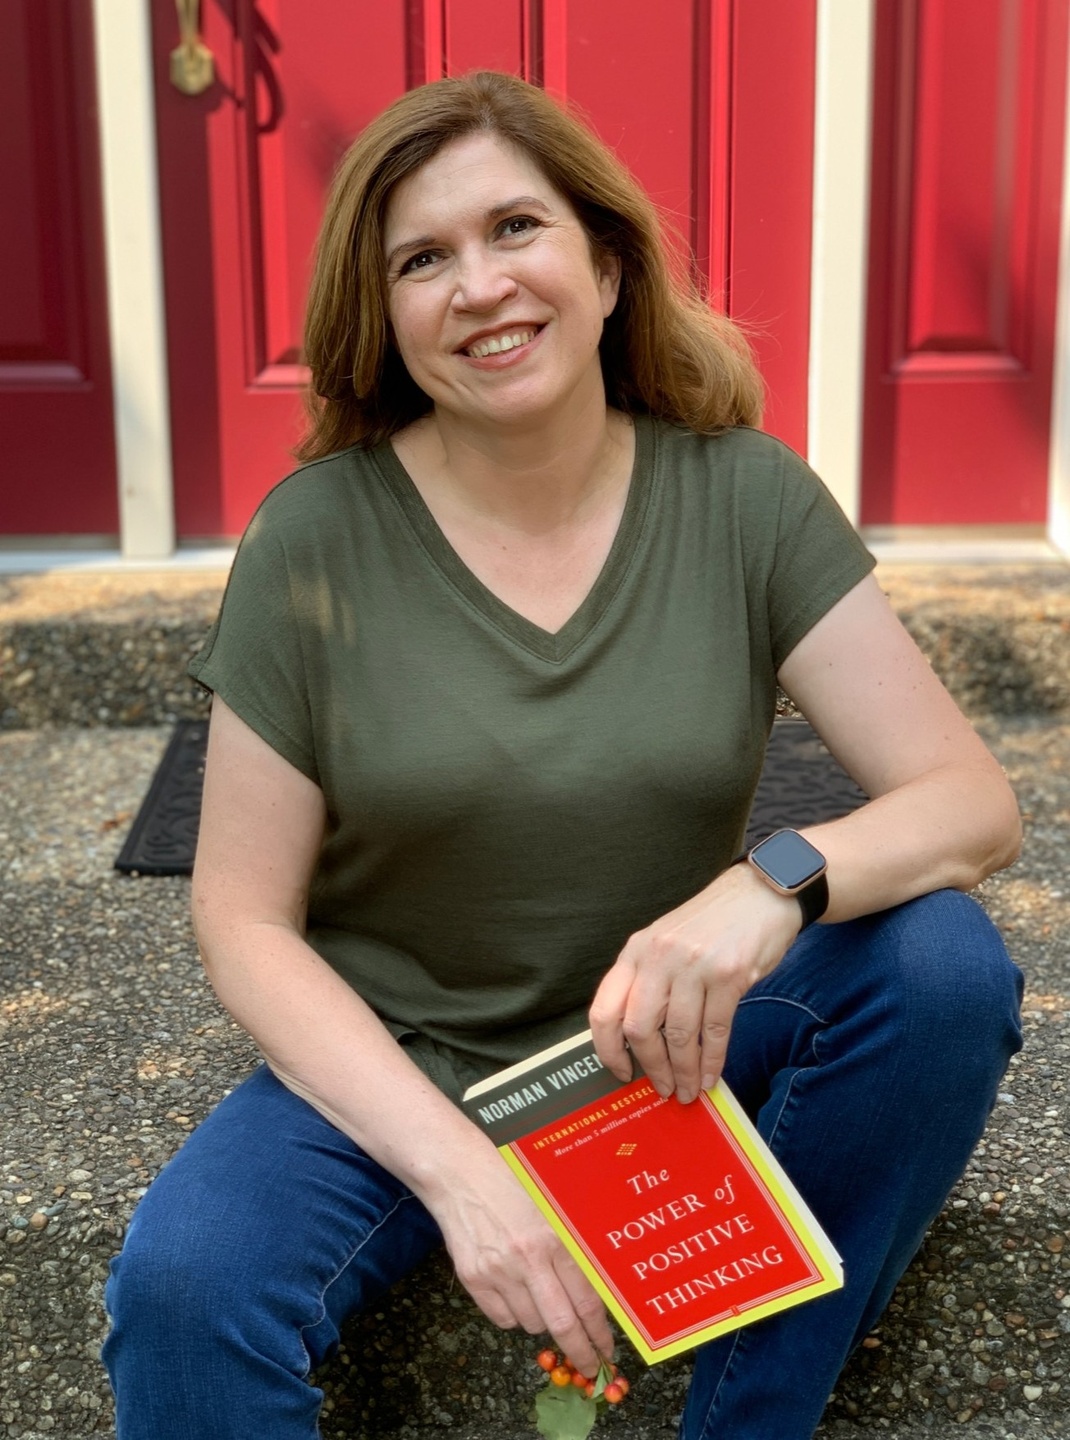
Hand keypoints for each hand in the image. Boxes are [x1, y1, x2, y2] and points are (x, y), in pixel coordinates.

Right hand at [424, 1145, 613, 1375]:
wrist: (460, 1174)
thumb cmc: (513, 1183)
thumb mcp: (554, 1208)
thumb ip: (573, 1248)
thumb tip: (596, 1296)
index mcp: (554, 1238)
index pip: (586, 1301)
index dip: (599, 1333)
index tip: (606, 1351)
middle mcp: (527, 1259)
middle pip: (561, 1324)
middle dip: (580, 1352)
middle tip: (589, 1366)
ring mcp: (497, 1272)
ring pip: (531, 1324)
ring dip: (543, 1321)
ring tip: (540, 1296)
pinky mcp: (473, 1279)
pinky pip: (502, 1319)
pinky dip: (514, 1315)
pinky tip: (514, 1291)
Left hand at [588, 862, 801, 1102]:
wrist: (759, 893)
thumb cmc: (710, 924)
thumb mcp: (665, 942)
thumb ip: (648, 981)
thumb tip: (638, 1041)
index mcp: (636, 951)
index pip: (605, 1009)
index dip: (608, 1050)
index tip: (620, 1073)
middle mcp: (659, 957)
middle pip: (639, 1028)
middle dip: (651, 1067)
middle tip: (663, 1088)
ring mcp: (694, 965)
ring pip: (678, 1035)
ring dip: (684, 1071)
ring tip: (689, 1090)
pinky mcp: (729, 974)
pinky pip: (715, 1030)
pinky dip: (712, 1061)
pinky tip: (711, 1076)